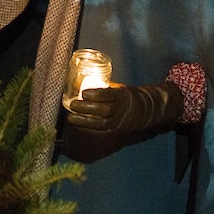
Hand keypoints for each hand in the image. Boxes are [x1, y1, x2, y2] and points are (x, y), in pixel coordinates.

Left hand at [65, 81, 182, 134]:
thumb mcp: (117, 88)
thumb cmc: (123, 96)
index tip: (84, 93)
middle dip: (87, 108)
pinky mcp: (114, 130)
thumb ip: (102, 88)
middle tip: (73, 104)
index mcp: (122, 95)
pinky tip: (78, 126)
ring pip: (101, 123)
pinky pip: (101, 131)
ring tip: (71, 117)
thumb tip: (80, 82)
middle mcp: (121, 109)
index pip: (109, 95)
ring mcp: (118, 121)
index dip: (97, 94)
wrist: (141, 111)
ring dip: (84, 121)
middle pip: (104, 110)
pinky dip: (88, 129)